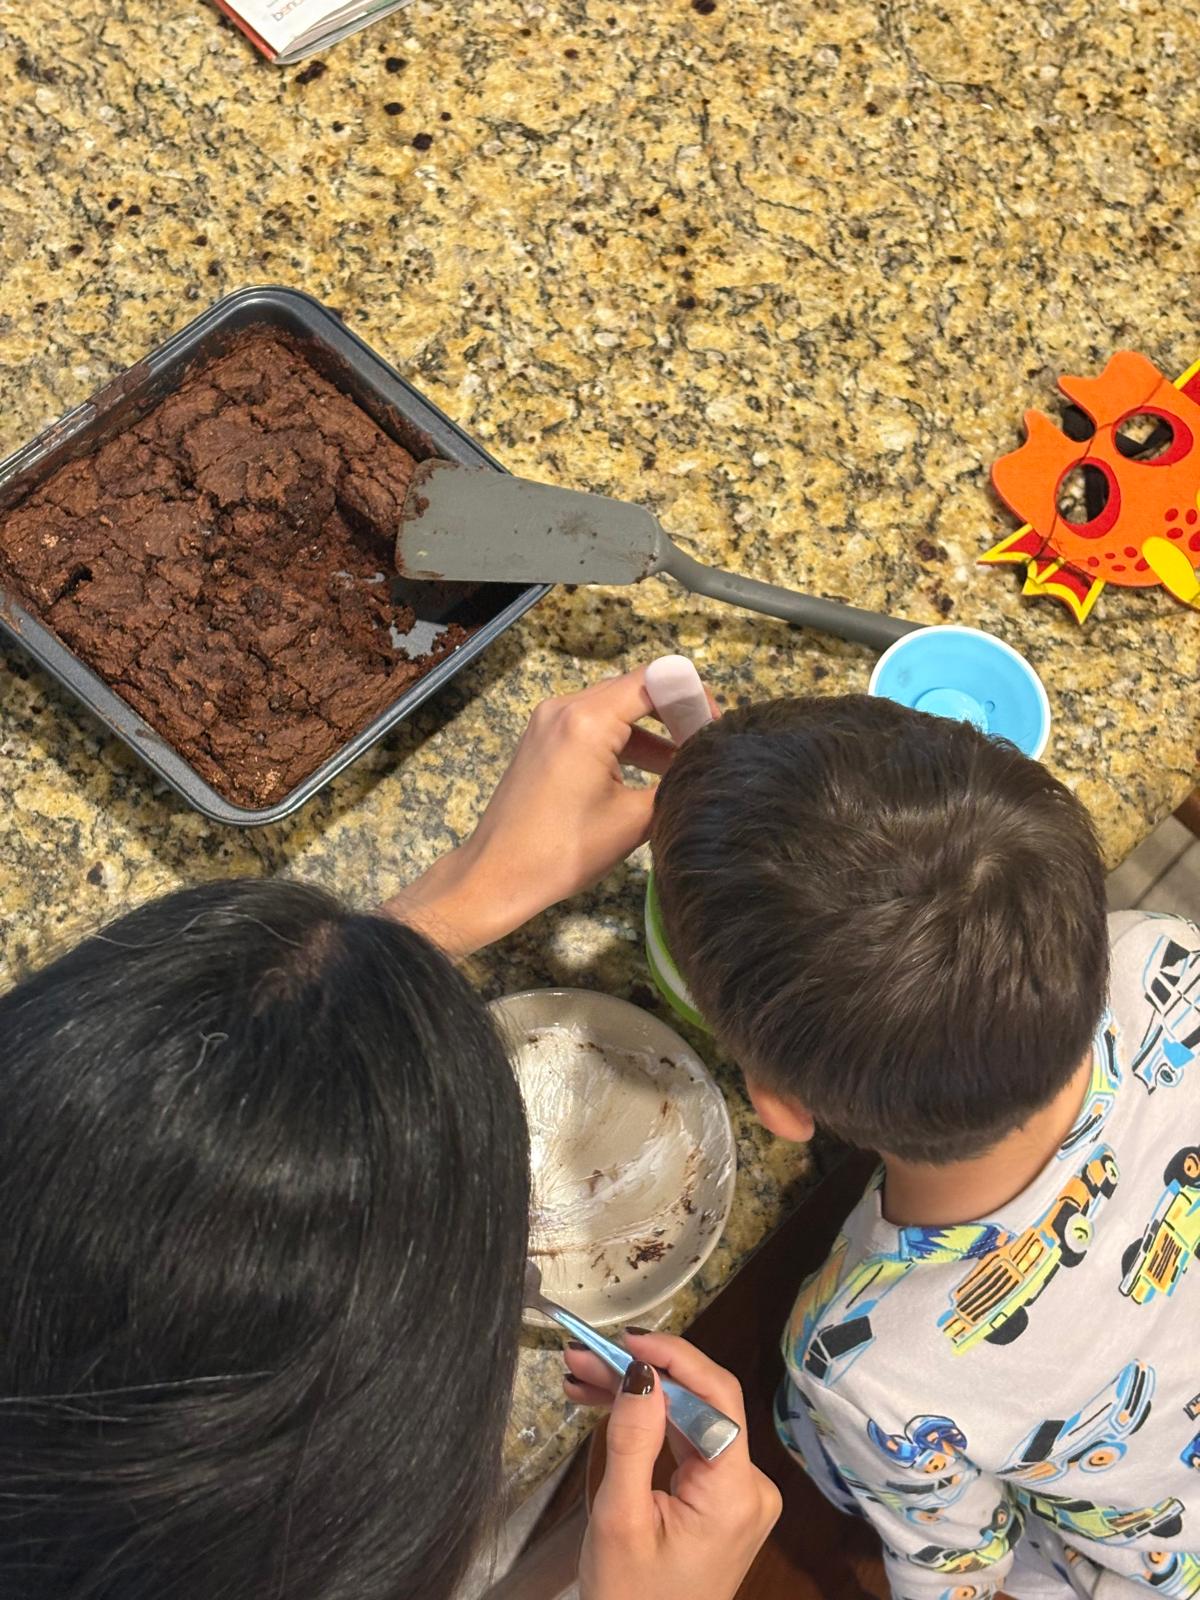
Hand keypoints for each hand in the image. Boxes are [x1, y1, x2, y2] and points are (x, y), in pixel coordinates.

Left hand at [385, 667, 685, 954]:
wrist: (496, 876)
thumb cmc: (562, 852)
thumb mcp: (632, 820)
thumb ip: (675, 785)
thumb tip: (706, 771)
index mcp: (587, 719)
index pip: (656, 679)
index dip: (693, 696)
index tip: (715, 728)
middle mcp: (564, 707)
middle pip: (635, 689)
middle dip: (676, 713)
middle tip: (707, 745)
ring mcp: (549, 722)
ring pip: (615, 709)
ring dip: (652, 732)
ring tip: (685, 764)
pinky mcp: (542, 740)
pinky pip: (593, 727)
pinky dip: (624, 742)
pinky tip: (649, 773)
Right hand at [567, 1333, 780, 1599]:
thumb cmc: (630, 1599)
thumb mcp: (619, 1520)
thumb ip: (633, 1440)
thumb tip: (641, 1371)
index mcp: (735, 1493)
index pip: (716, 1398)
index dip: (672, 1358)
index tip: (624, 1340)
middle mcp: (750, 1486)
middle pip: (699, 1403)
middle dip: (640, 1373)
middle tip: (583, 1356)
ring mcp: (738, 1492)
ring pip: (688, 1417)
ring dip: (637, 1393)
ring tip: (580, 1374)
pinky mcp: (721, 1496)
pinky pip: (686, 1441)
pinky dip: (648, 1421)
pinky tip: (604, 1402)